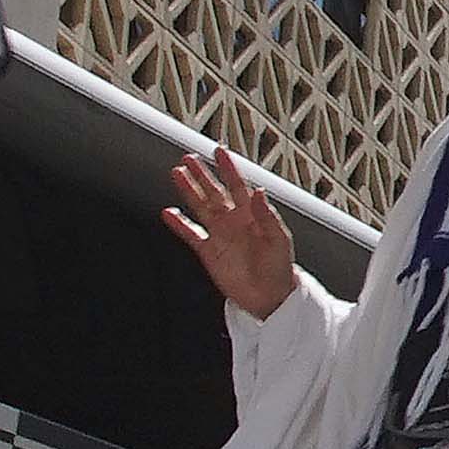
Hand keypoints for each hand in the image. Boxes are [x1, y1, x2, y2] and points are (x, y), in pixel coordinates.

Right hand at [160, 148, 297, 319]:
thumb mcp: (279, 241)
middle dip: (202, 174)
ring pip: (200, 207)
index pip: (238, 185)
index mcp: (252, 215)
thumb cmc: (279, 269)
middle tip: (189, 158)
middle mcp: (234, 221)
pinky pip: (191, 234)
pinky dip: (179, 224)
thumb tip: (260, 192)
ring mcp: (220, 235)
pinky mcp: (209, 252)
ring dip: (189, 191)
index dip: (228, 168)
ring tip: (177, 174)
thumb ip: (268, 216)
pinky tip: (169, 213)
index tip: (219, 151)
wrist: (269, 297)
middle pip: (214, 192)